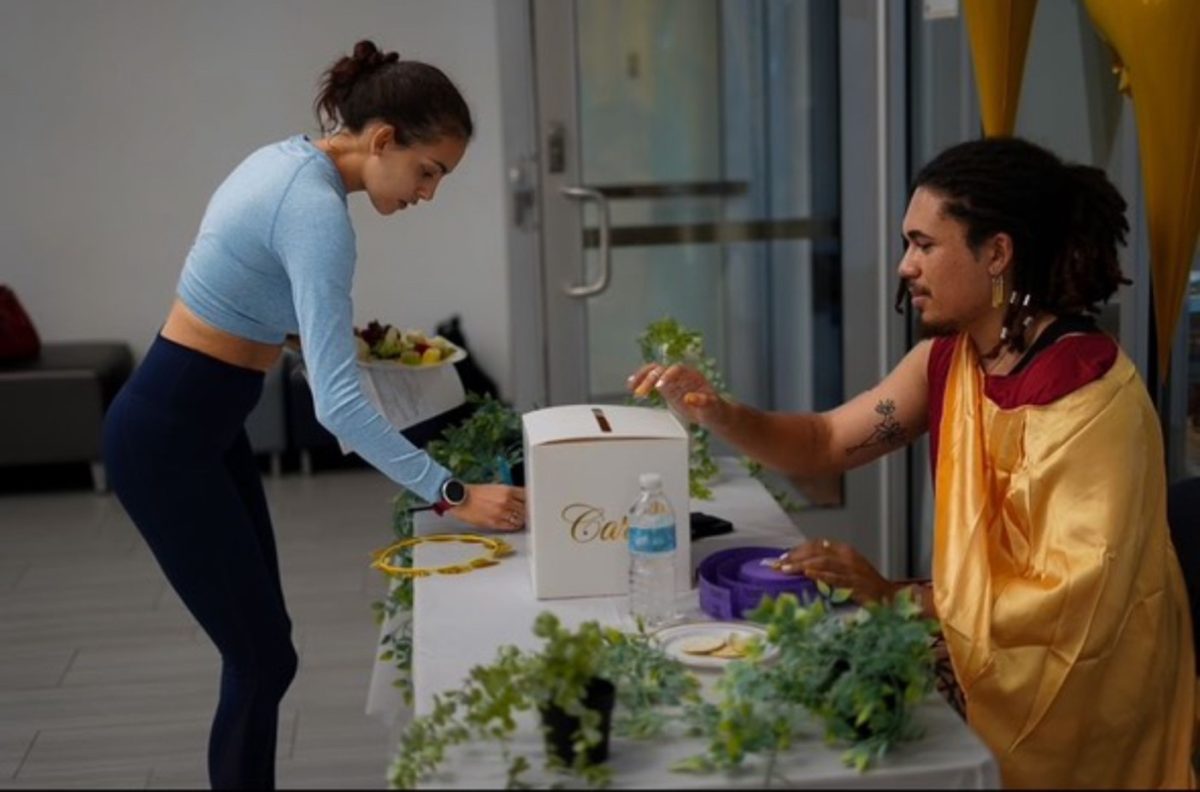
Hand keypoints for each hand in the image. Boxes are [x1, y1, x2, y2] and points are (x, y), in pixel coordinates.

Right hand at [448, 484, 526, 531]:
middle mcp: (506, 501)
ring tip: (519, 519)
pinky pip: (511, 526)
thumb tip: (525, 500)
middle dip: (528, 512)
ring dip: (521, 520)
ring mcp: (501, 512)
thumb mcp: (497, 488)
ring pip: (520, 519)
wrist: (460, 499)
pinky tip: (511, 523)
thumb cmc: (477, 493)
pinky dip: (513, 526)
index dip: (533, 502)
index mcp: (507, 490)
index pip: (529, 497)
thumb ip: (512, 494)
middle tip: (529, 514)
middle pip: (527, 509)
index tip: (535, 505)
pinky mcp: (495, 522)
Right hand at [626, 362, 728, 427]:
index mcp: (692, 375)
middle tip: (641, 390)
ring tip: (631, 386)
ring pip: (654, 373)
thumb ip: (703, 402)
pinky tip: (633, 388)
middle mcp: (680, 376)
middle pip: (662, 369)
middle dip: (650, 377)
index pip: (676, 369)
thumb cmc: (715, 409)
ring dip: (642, 378)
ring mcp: (673, 382)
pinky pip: (652, 383)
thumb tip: (690, 398)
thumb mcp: (712, 406)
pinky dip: (642, 384)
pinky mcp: (667, 389)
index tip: (659, 387)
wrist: (713, 413)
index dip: (667, 376)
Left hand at [776, 539, 898, 604]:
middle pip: (817, 552)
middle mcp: (848, 557)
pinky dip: (820, 575)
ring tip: (786, 569)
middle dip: (795, 557)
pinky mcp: (855, 584)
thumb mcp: (846, 568)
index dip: (798, 550)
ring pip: (823, 562)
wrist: (888, 597)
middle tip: (778, 565)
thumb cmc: (865, 584)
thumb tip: (806, 562)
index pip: (817, 544)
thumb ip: (829, 563)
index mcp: (845, 550)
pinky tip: (807, 574)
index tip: (782, 558)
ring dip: (802, 565)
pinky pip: (835, 577)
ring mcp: (852, 570)